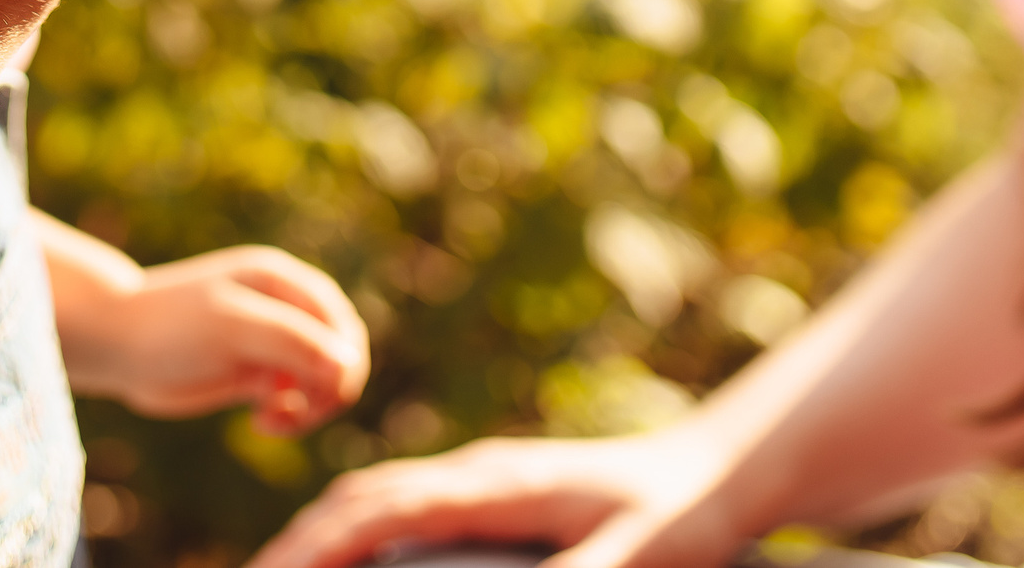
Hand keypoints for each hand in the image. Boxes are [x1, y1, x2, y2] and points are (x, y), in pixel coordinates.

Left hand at [63, 245, 369, 434]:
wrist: (116, 343)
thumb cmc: (170, 325)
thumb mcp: (232, 327)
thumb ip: (292, 341)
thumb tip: (348, 366)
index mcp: (283, 281)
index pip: (342, 325)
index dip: (342, 364)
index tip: (315, 398)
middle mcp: (282, 307)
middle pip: (340, 352)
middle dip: (329, 389)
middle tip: (299, 415)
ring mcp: (268, 341)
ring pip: (320, 379)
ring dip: (310, 407)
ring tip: (273, 421)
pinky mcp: (253, 372)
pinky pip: (295, 397)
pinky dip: (290, 415)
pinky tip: (261, 422)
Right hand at [244, 428, 748, 567]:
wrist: (723, 465)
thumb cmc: (688, 513)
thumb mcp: (645, 554)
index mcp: (496, 485)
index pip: (382, 511)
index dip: (322, 547)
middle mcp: (475, 474)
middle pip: (360, 500)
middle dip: (300, 543)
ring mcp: (480, 479)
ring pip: (375, 499)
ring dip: (322, 535)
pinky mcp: (492, 494)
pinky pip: (402, 507)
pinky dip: (357, 531)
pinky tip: (350, 561)